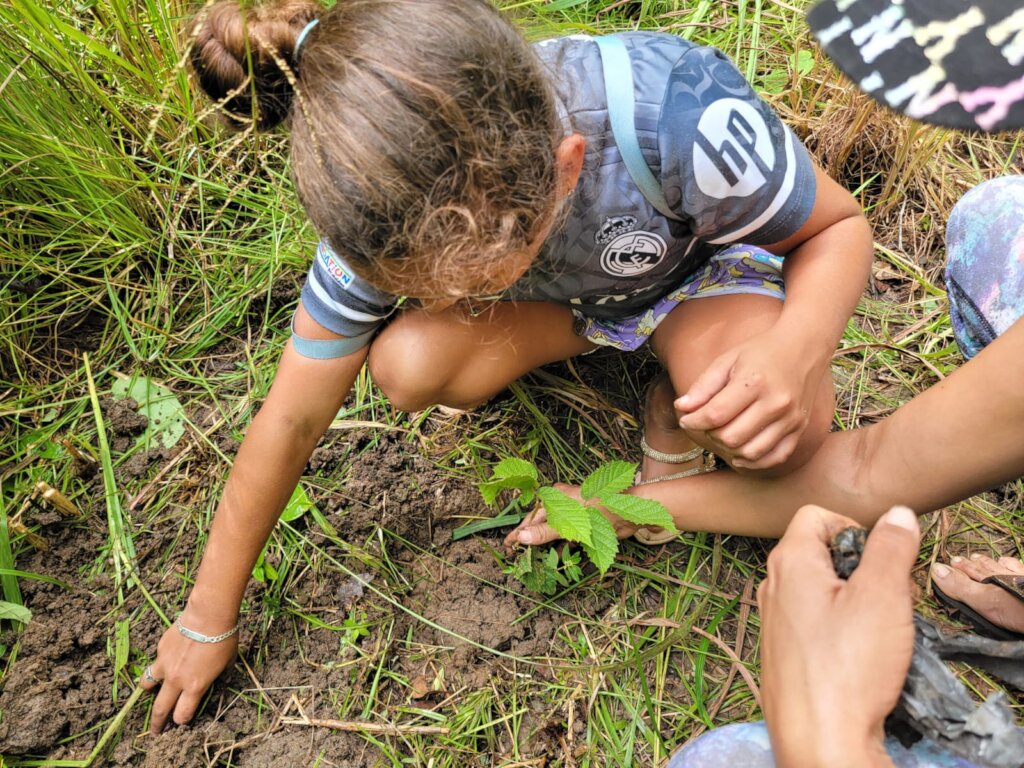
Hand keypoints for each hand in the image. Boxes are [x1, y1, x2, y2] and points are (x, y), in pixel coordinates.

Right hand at [139, 608, 238, 733]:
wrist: (208, 615)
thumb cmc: (224, 639)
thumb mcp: (227, 663)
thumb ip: (218, 677)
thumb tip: (216, 680)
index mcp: (194, 687)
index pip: (182, 715)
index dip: (182, 721)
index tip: (182, 721)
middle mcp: (176, 680)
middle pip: (160, 709)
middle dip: (157, 724)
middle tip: (155, 732)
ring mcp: (165, 665)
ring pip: (147, 685)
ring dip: (149, 692)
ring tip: (150, 693)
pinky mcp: (160, 650)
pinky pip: (157, 661)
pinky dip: (161, 663)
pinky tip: (170, 656)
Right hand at [502, 483, 637, 547]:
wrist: (632, 511)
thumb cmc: (601, 509)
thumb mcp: (571, 521)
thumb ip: (547, 531)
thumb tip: (523, 538)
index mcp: (555, 497)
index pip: (531, 517)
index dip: (519, 532)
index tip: (507, 546)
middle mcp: (562, 504)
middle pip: (541, 524)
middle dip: (530, 540)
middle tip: (517, 558)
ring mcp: (574, 515)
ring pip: (554, 532)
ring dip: (546, 546)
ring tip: (533, 562)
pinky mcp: (585, 525)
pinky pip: (567, 537)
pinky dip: (561, 547)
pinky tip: (555, 559)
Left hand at [675, 328, 825, 469]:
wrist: (803, 348)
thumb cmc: (760, 352)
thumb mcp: (727, 360)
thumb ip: (703, 386)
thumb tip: (682, 408)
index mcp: (754, 382)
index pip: (716, 415)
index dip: (694, 421)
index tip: (686, 419)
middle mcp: (775, 403)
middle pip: (732, 437)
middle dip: (710, 435)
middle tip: (706, 425)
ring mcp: (791, 418)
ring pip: (751, 452)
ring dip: (729, 450)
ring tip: (722, 435)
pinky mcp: (800, 428)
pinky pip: (775, 457)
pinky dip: (755, 462)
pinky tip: (740, 455)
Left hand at [758, 505, 919, 767]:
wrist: (820, 740)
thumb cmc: (846, 668)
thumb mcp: (882, 595)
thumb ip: (890, 547)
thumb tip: (897, 514)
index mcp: (789, 562)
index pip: (816, 514)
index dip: (854, 526)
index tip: (878, 559)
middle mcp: (772, 586)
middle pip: (819, 551)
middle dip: (859, 567)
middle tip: (886, 597)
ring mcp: (773, 621)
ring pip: (819, 590)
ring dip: (853, 601)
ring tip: (876, 632)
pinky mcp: (781, 653)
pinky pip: (813, 624)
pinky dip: (838, 630)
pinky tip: (858, 657)